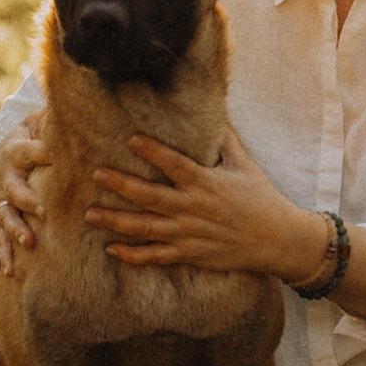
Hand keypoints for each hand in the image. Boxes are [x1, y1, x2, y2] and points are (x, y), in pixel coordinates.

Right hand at [0, 111, 51, 274]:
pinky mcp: (3, 220)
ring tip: (30, 242)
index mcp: (18, 151)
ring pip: (7, 217)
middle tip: (43, 208)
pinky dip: (8, 256)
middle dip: (27, 198)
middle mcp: (8, 178)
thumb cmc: (28, 139)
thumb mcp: (35, 123)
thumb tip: (82, 93)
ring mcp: (4, 202)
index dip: (41, 151)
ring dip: (17, 230)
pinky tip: (14, 272)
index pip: (30, 150)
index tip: (56, 154)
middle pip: (15, 188)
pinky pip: (2, 240)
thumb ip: (53, 115)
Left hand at [85, 128, 323, 277]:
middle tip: (96, 174)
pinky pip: (156, 256)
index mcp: (206, 183)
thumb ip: (224, 139)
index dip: (152, 151)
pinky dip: (133, 255)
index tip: (130, 138)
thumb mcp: (244, 164)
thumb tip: (212, 110)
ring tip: (90, 214)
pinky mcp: (190, 254)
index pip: (174, 164)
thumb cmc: (260, 197)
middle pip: (150, 197)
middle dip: (120, 185)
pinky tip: (111, 249)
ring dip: (116, 222)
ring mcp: (189, 234)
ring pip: (145, 229)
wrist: (276, 239)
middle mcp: (193, 208)